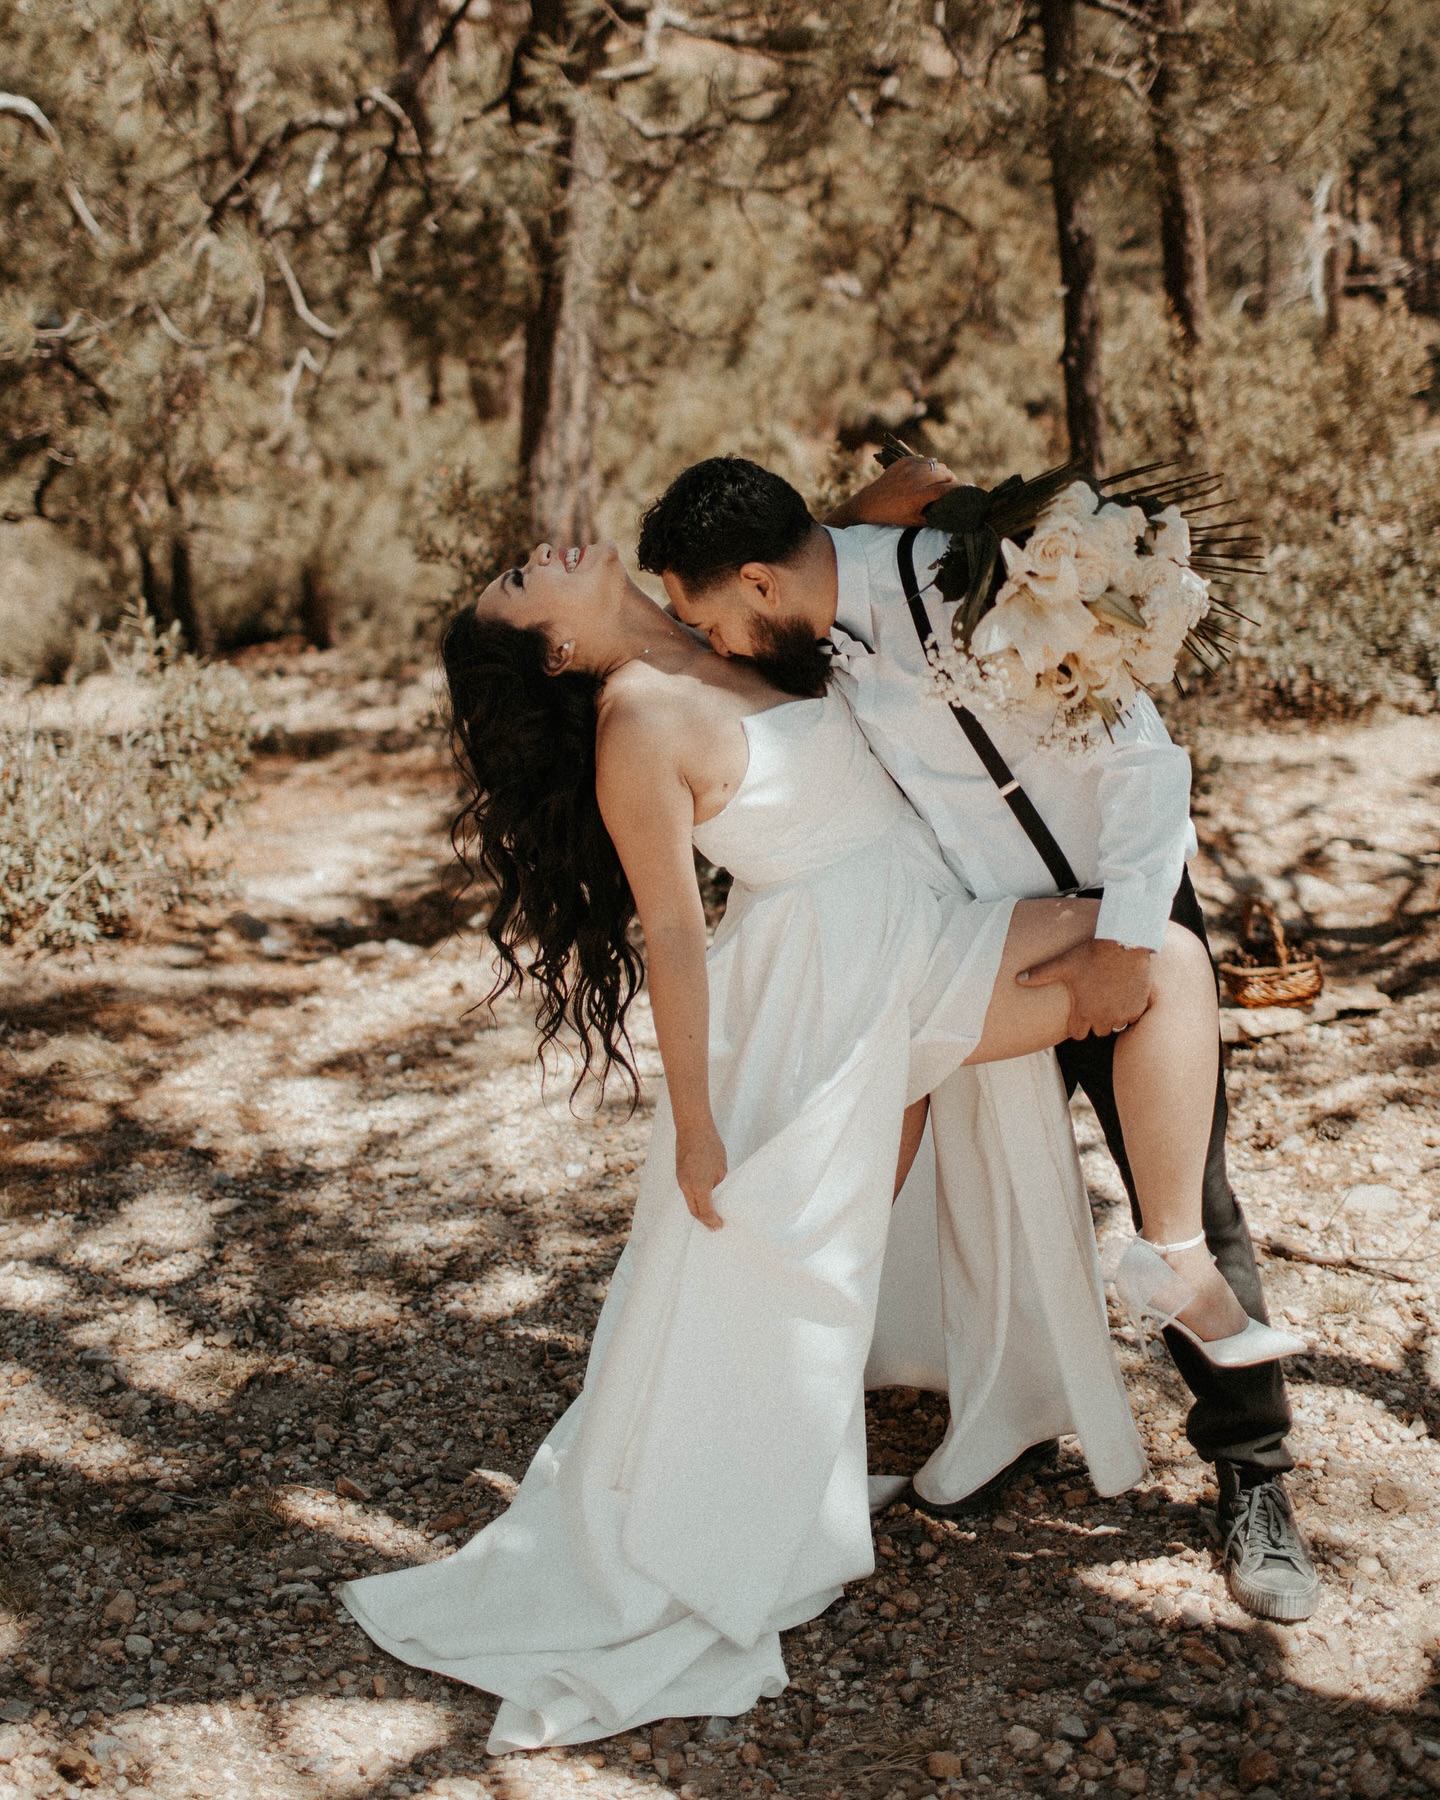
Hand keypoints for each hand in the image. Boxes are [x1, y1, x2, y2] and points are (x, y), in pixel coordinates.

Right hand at [676, 1119, 726, 1228]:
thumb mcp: (721, 1169)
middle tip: (715, 1226)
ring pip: (689, 1202)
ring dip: (699, 1210)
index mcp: (699, 1187)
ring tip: (710, 1215)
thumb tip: (713, 1192)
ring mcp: (681, 1180)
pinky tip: (703, 1200)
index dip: (712, 1221)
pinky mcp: (679, 1174)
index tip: (720, 1225)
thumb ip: (716, 1184)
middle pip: (694, 1211)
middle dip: (704, 1220)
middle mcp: (687, 1187)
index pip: (706, 1212)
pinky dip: (695, 1199)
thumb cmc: (711, 1146)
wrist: (693, 1129)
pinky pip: (687, 1192)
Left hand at [824, 454, 957, 527]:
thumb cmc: (894, 516)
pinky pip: (926, 460)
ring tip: (942, 480)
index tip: (972, 490)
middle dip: (953, 480)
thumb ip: (935, 517)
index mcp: (920, 495)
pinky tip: (929, 473)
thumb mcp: (915, 521)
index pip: (949, 489)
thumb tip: (954, 517)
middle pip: (946, 474)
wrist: (870, 503)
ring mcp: (910, 468)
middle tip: (954, 487)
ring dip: (942, 472)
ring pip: (937, 465)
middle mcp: (916, 479)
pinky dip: (930, 466)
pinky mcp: (904, 461)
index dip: (963, 489)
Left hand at [1017, 939, 1153, 1039]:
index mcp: (1084, 1012)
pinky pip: (1133, 1016)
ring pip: (1116, 1025)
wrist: (1124, 944)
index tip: (1078, 1014)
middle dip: (1095, 1021)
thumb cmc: (1091, 953)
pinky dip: (1129, 1009)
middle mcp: (1104, 1018)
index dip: (1076, 1026)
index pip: (1077, 1034)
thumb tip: (1018, 978)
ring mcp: (1123, 1013)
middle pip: (1098, 1031)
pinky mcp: (1138, 1006)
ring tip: (1109, 998)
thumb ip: (1040, 975)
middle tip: (1095, 1003)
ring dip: (1113, 1016)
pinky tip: (1125, 994)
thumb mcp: (1063, 964)